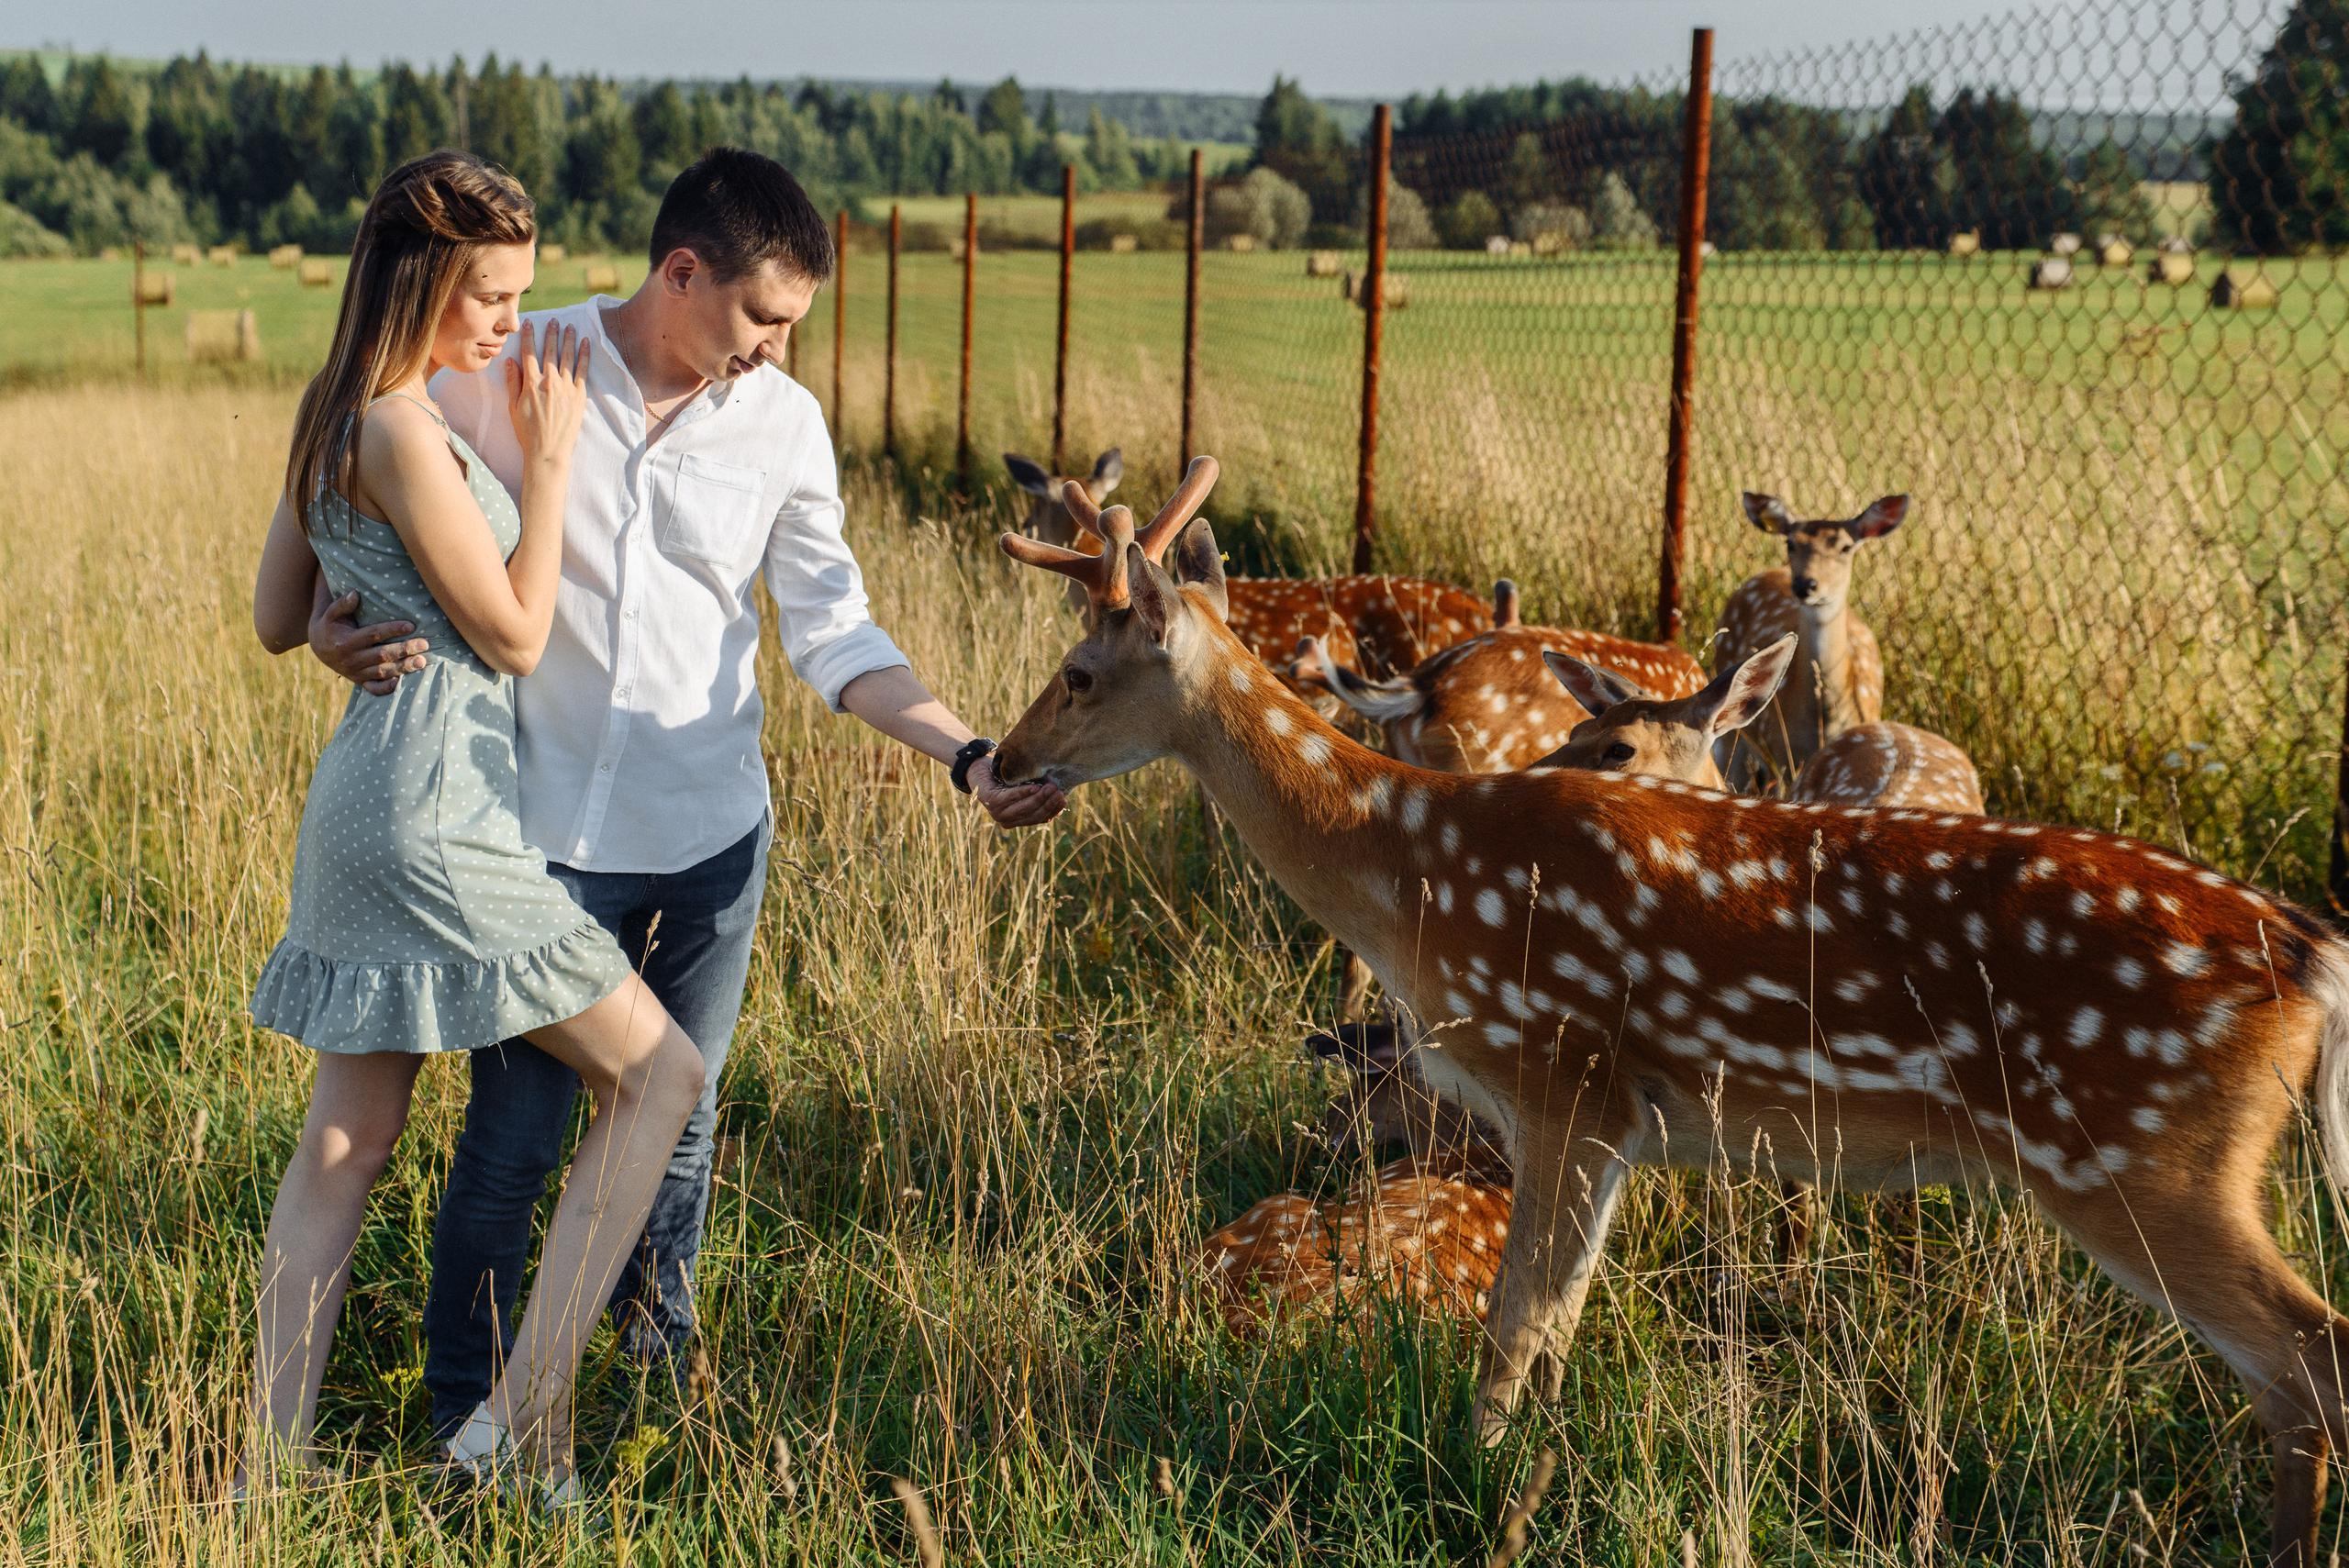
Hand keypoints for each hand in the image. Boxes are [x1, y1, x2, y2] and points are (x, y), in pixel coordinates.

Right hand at [310, 590, 426, 694]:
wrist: (318, 647)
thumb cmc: (331, 626)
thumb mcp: (331, 614)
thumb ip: (342, 604)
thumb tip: (355, 594)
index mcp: (346, 641)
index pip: (373, 634)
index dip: (392, 630)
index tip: (411, 625)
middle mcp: (352, 659)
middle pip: (382, 655)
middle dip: (404, 650)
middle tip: (424, 644)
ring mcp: (356, 672)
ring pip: (382, 672)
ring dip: (403, 668)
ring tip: (422, 662)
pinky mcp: (359, 681)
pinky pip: (374, 688)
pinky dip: (387, 688)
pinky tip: (402, 682)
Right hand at [504, 320, 588, 465]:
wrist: (548, 450)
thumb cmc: (527, 431)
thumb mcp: (513, 407)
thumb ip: (512, 382)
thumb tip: (509, 360)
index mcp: (531, 383)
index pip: (529, 353)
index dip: (530, 336)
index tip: (530, 323)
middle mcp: (549, 381)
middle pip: (550, 351)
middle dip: (551, 333)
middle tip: (554, 320)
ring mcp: (566, 387)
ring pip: (568, 357)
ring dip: (568, 340)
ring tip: (570, 326)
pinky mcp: (579, 395)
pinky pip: (583, 370)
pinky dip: (585, 355)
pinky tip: (586, 343)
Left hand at [968, 753, 1064, 828]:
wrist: (979, 765)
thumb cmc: (1006, 775)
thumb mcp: (1026, 785)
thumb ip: (1040, 794)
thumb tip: (1061, 800)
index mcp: (1017, 819)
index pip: (1039, 818)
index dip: (1052, 811)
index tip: (1064, 801)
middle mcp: (1007, 820)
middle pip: (1033, 815)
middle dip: (1048, 804)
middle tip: (1060, 792)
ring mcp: (997, 813)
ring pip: (1023, 809)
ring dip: (1039, 798)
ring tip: (1051, 788)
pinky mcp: (990, 801)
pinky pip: (1010, 798)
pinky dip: (1024, 793)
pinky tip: (1035, 787)